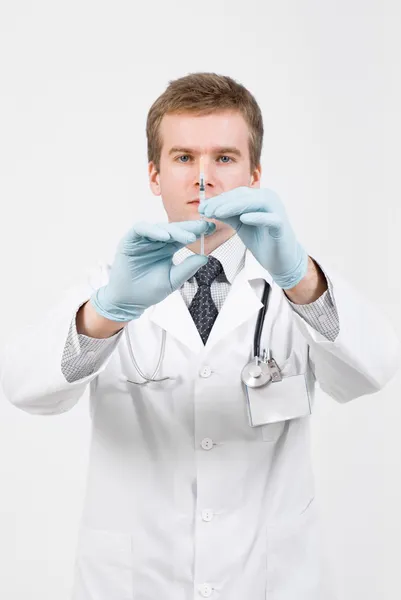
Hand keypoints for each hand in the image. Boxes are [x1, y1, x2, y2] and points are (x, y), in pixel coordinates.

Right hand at [90, 220, 214, 321]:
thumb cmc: (149, 291)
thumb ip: (187, 268)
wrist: (129, 301)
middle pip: (174, 228)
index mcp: (168, 248)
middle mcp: (157, 241)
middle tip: (203, 228)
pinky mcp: (130, 241)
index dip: (197, 231)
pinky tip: (164, 236)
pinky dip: (153, 230)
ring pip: (160, 227)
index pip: (184, 235)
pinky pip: (141, 229)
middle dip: (189, 227)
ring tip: (187, 237)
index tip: (212, 229)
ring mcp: (143, 240)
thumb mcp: (173, 280)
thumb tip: (205, 257)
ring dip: (174, 230)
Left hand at [199, 187, 307, 288]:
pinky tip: (243, 219)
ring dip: (235, 207)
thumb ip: (227, 215)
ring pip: (256, 203)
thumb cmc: (261, 240)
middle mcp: (269, 199)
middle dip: (223, 203)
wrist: (280, 259)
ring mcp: (277, 210)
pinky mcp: (281, 225)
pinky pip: (270, 218)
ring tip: (218, 214)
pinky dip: (257, 217)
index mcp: (259, 197)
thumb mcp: (240, 225)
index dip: (218, 200)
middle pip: (244, 196)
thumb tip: (207, 208)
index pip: (237, 194)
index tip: (202, 208)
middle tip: (206, 211)